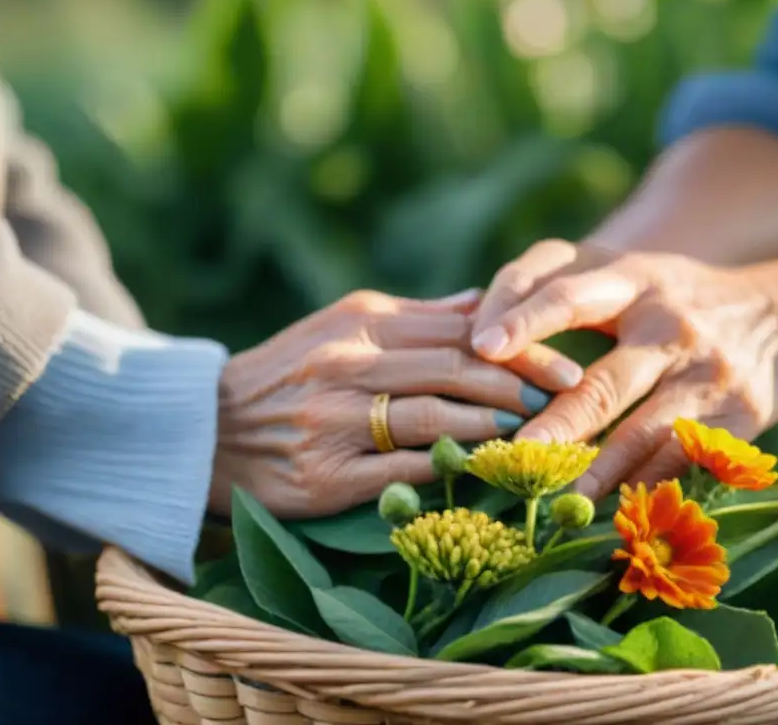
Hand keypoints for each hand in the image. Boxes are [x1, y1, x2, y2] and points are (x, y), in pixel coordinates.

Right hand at [209, 289, 584, 517]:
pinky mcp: (328, 476)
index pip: (459, 330)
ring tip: (538, 434)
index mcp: (359, 325)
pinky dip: (452, 469)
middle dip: (523, 384)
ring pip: (437, 418)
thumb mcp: (340, 326)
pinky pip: (405, 472)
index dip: (522, 348)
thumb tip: (483, 301)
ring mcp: (337, 422)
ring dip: (496, 426)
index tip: (569, 364)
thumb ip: (414, 317)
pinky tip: (486, 471)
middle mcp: (348, 366)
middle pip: (457, 368)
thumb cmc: (286, 372)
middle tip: (569, 399)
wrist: (207, 429)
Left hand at [470, 240, 777, 497]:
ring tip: (558, 500)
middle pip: (603, 380)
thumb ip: (559, 290)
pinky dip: (647, 487)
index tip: (480, 345)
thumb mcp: (627, 274)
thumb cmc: (673, 297)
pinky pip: (683, 460)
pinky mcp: (737, 414)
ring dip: (599, 473)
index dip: (524, 316)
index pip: (568, 292)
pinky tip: (615, 511)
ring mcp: (705, 371)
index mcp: (631, 279)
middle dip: (557, 423)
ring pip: (644, 433)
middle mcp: (668, 323)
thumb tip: (468, 322)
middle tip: (514, 455)